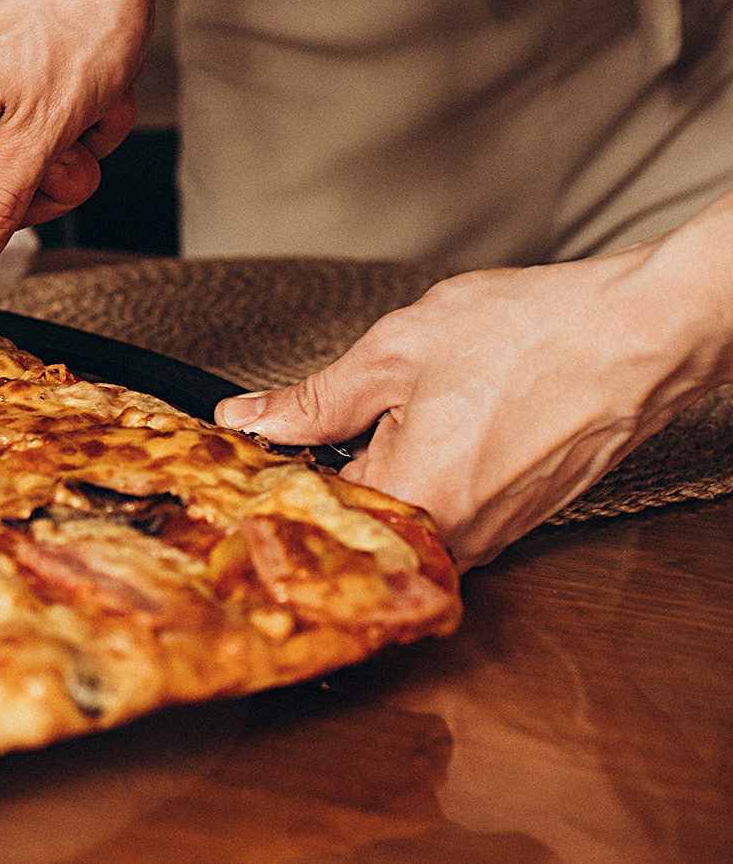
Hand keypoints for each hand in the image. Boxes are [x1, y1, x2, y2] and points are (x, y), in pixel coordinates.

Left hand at [214, 236, 732, 570]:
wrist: (637, 335)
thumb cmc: (529, 337)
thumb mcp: (392, 353)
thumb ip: (313, 401)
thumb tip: (250, 421)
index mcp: (416, 501)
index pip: (311, 517)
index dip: (268, 485)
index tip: (237, 461)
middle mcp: (457, 538)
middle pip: (354, 532)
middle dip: (314, 488)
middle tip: (283, 442)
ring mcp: (492, 535)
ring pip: (398, 525)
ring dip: (365, 484)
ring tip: (348, 433)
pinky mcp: (515, 520)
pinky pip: (440, 516)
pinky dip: (413, 482)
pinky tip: (406, 437)